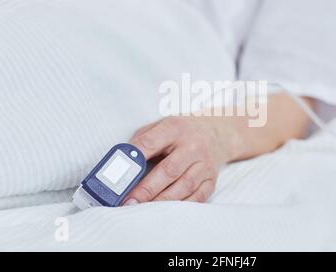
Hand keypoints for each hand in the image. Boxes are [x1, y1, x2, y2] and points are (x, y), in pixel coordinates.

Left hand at [124, 116, 240, 203]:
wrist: (217, 133)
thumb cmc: (181, 132)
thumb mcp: (162, 125)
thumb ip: (142, 140)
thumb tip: (123, 162)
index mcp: (176, 128)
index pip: (151, 142)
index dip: (134, 157)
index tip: (119, 173)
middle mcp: (193, 146)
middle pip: (169, 170)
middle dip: (146, 189)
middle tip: (128, 201)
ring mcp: (204, 164)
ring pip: (183, 187)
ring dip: (161, 201)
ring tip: (142, 209)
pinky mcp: (211, 179)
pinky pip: (196, 197)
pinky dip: (180, 206)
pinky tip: (165, 210)